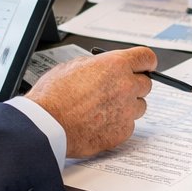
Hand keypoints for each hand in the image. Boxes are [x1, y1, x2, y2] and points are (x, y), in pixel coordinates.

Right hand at [27, 46, 155, 157]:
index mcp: (116, 65)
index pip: (147, 58)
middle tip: (115, 90)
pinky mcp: (122, 132)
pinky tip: (98, 123)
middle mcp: (126, 87)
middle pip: (145, 84)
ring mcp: (126, 111)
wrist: (45, 125)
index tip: (145, 66)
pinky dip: (117, 124)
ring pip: (138, 107)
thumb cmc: (53, 95)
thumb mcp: (74, 65)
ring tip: (102, 109)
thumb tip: (108, 67)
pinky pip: (128, 125)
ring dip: (126, 106)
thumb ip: (99, 65)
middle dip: (133, 86)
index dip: (145, 63)